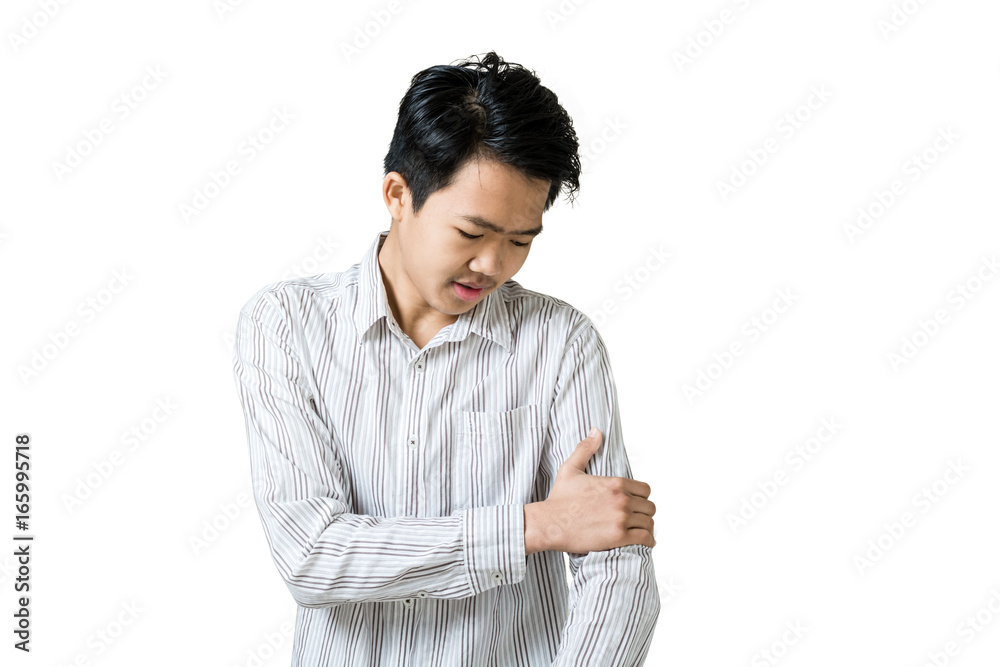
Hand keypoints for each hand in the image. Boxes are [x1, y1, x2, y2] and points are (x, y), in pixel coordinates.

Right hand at [524, 427, 655, 554]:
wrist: (549, 523)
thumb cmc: (559, 499)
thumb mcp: (570, 469)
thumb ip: (585, 449)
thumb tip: (596, 431)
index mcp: (615, 483)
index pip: (645, 490)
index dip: (641, 497)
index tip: (635, 503)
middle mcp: (621, 499)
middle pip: (649, 507)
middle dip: (644, 513)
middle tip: (637, 519)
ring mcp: (621, 518)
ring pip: (649, 523)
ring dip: (646, 527)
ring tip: (640, 531)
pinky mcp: (618, 537)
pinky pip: (645, 538)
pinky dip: (648, 541)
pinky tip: (645, 543)